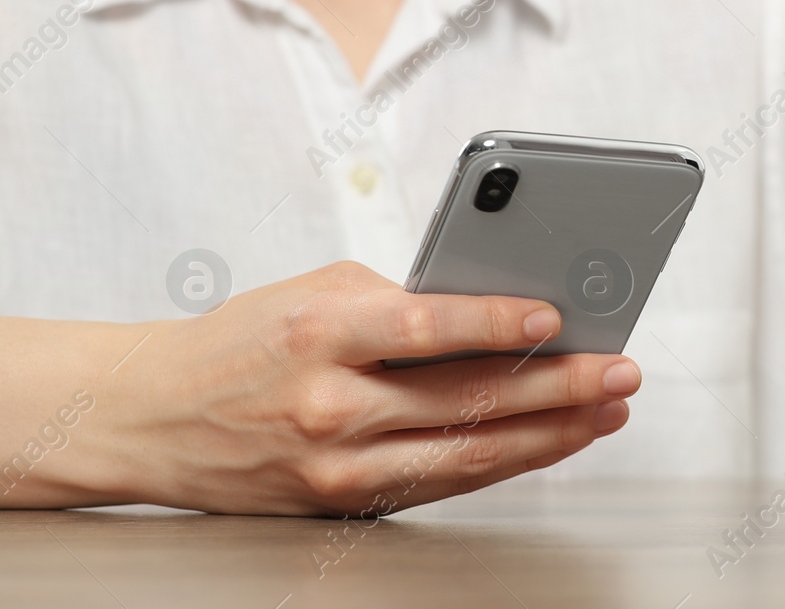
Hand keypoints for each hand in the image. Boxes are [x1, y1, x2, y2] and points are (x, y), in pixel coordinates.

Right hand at [97, 262, 638, 514]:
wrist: (153, 416)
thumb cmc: (245, 341)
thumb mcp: (316, 293)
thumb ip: (401, 301)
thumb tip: (497, 312)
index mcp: (322, 333)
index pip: (426, 328)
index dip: (497, 324)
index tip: (556, 317)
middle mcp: (330, 405)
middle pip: (464, 400)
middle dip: (557, 386)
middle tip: (619, 369)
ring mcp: (338, 464)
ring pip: (466, 454)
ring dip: (550, 434)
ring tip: (606, 410)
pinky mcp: (344, 501)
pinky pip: (443, 483)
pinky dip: (505, 461)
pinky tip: (551, 441)